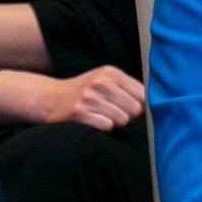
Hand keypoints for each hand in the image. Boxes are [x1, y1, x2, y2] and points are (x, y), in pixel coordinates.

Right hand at [0, 65, 144, 129]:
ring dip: (115, 124)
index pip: (143, 94)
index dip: (139, 106)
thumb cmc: (83, 93)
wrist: (49, 99)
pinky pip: (107, 127)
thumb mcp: (104, 81)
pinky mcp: (79, 112)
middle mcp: (101, 81)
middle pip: (136, 109)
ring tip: (102, 118)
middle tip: (113, 115)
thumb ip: (127, 88)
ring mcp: (89, 96)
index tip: (128, 109)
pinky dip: (103, 129)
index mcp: (111, 72)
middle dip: (128, 117)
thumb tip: (152, 105)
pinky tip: (94, 123)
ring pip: (123, 120)